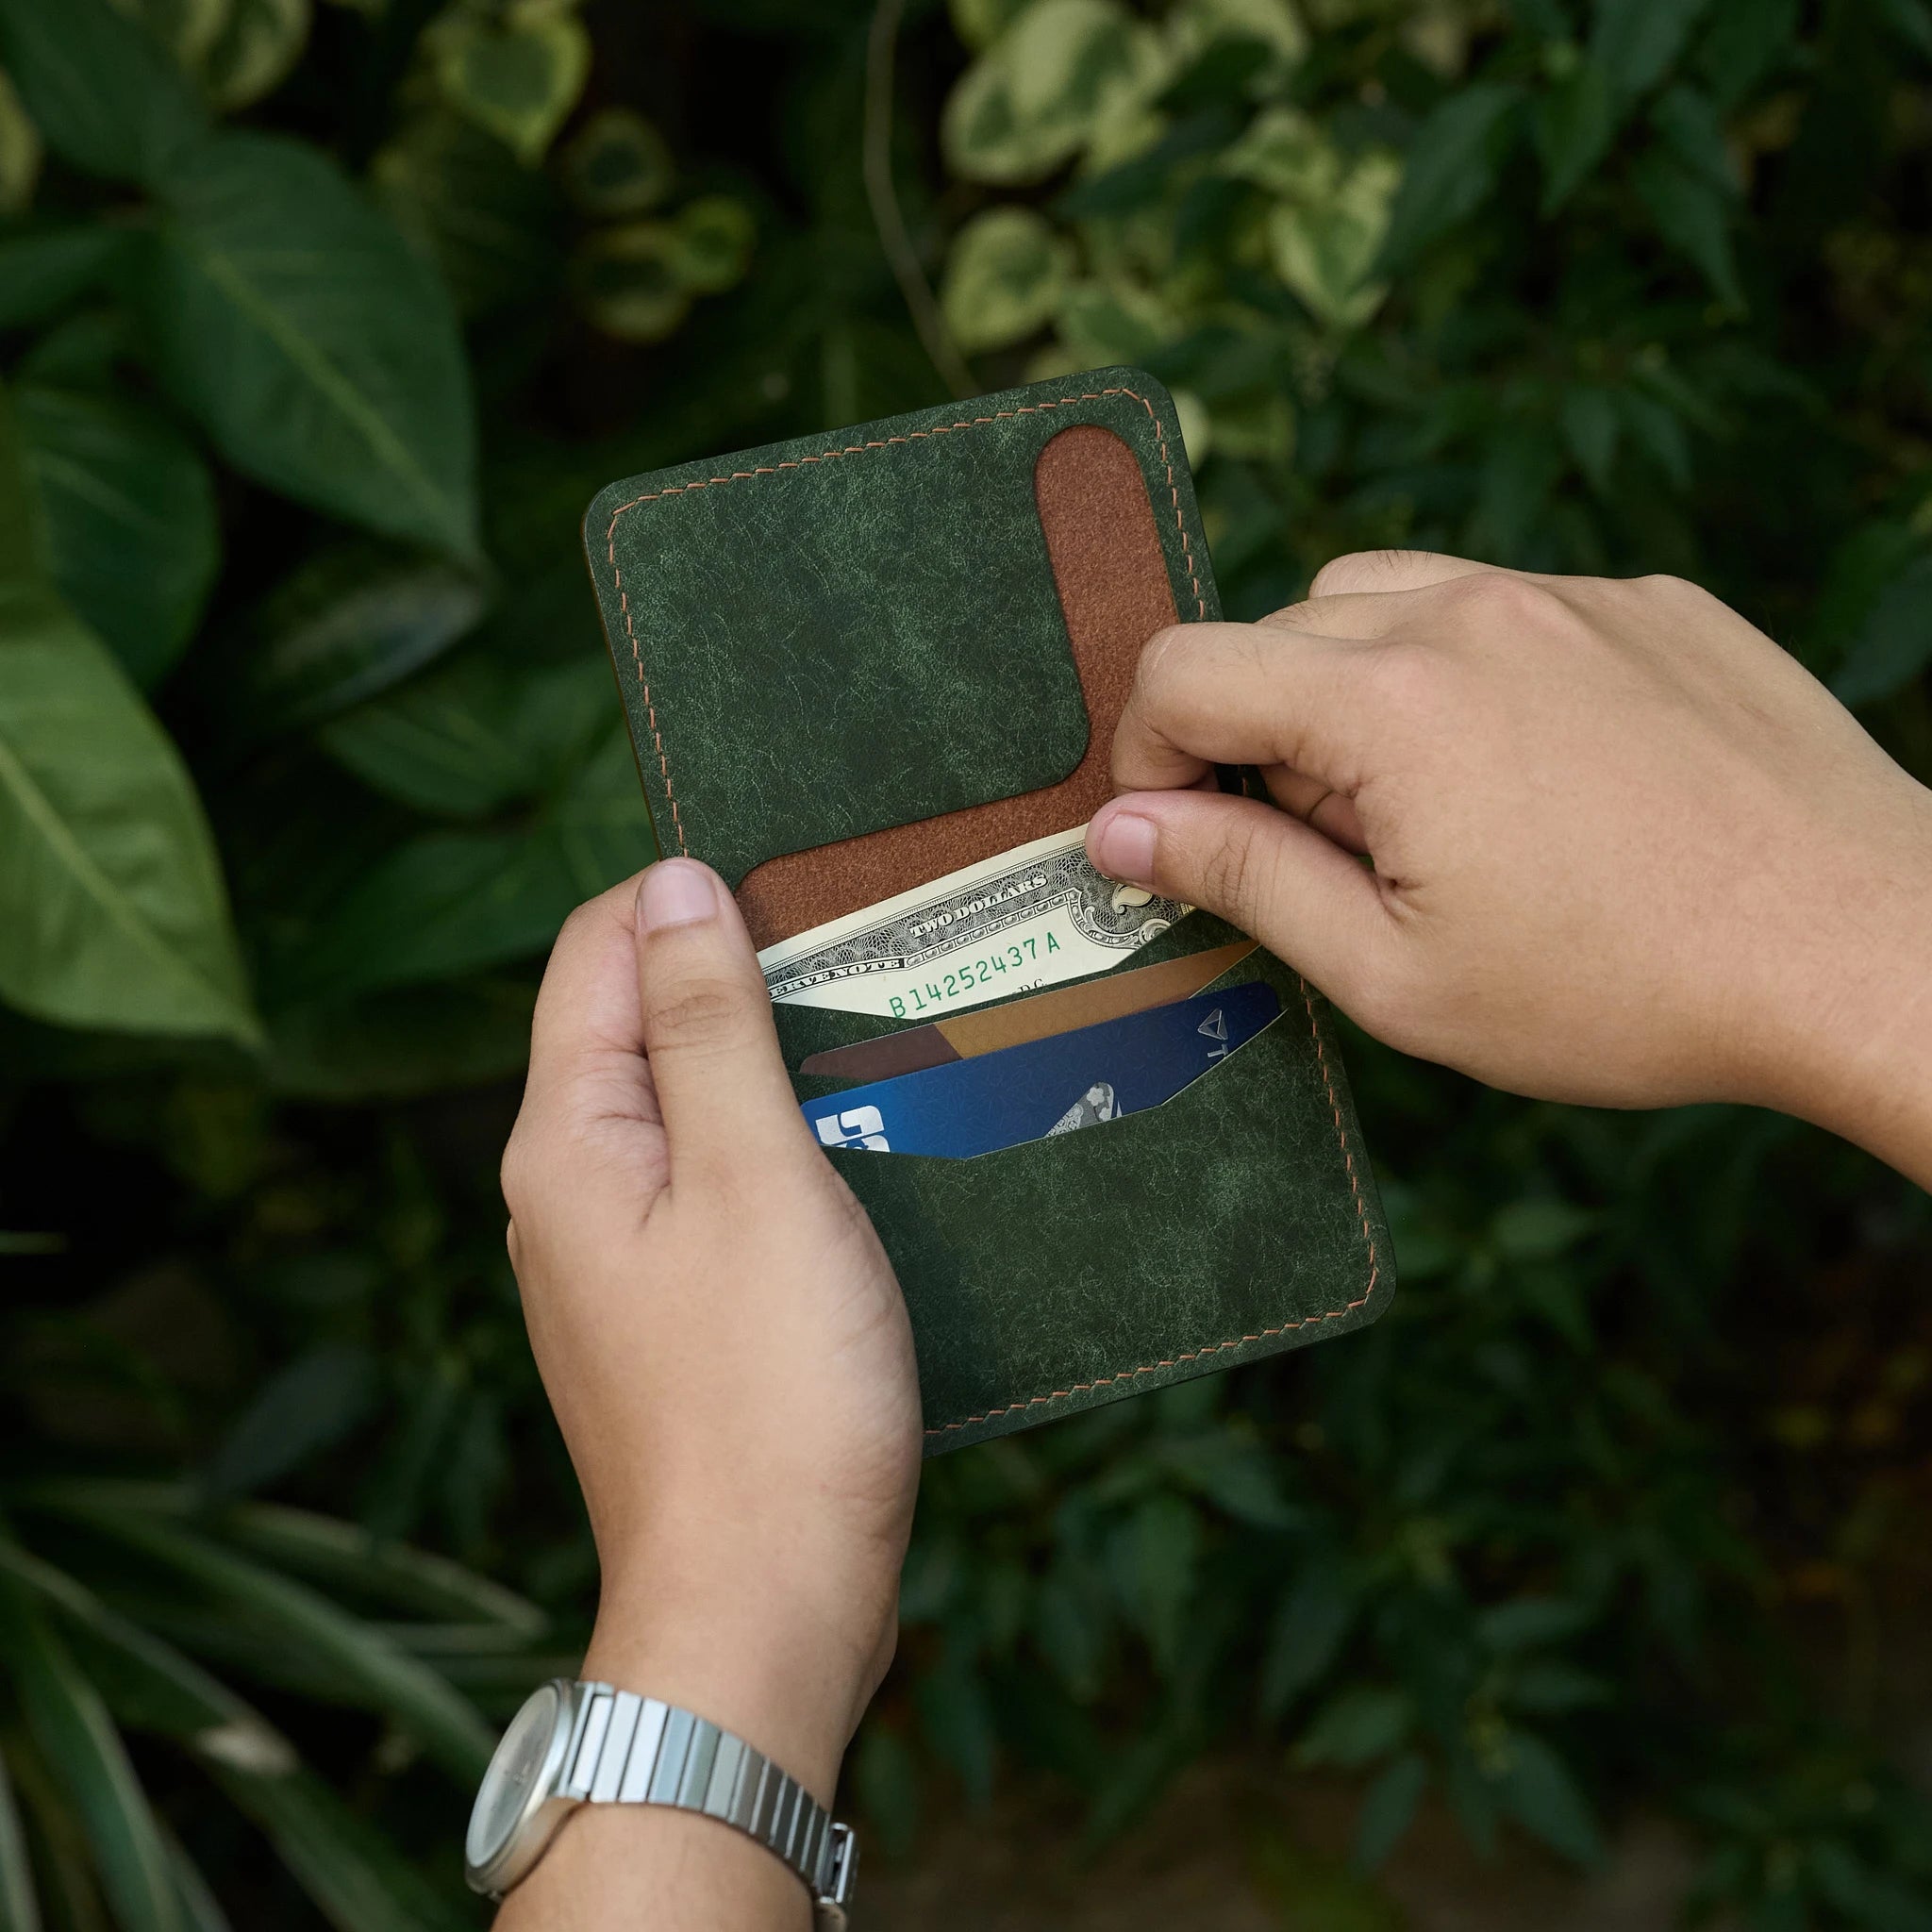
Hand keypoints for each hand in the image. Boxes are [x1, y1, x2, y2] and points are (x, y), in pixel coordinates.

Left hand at [499, 859, 919, 1819]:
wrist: (764, 1610)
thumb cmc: (769, 1395)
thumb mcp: (753, 1176)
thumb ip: (706, 1024)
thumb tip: (671, 884)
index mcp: (565, 1138)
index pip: (598, 949)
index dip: (688, 896)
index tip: (807, 884)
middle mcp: (567, 1192)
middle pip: (639, 1025)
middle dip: (742, 977)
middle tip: (869, 961)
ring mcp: (616, 1263)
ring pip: (688, 1111)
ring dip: (773, 1068)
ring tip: (885, 1047)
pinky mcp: (672, 1318)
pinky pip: (716, 1192)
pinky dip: (781, 1152)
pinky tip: (866, 1158)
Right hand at [1086, 552, 1931, 1183]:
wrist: (1861, 950)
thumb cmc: (1627, 988)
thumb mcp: (1396, 973)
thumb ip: (1240, 880)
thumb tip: (1119, 829)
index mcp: (1389, 702)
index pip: (1183, 669)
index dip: (1148, 758)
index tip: (1182, 835)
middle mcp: (1471, 611)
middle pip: (1278, 629)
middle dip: (1259, 734)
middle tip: (1330, 854)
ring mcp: (1571, 594)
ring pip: (1387, 597)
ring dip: (1357, 687)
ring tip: (1425, 808)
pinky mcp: (1650, 602)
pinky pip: (1507, 605)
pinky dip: (1473, 674)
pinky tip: (1539, 780)